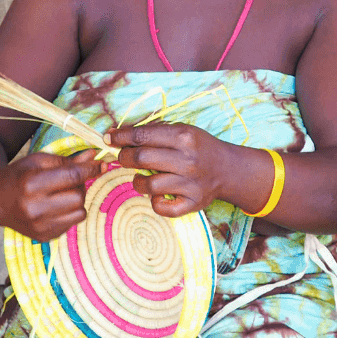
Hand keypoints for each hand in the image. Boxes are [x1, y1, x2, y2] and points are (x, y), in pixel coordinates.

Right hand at [0, 150, 103, 241]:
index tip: (101, 163)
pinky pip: (72, 223)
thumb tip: (94, 156)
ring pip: (80, 212)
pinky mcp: (44, 237)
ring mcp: (39, 226)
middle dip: (80, 186)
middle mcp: (35, 208)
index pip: (72, 176)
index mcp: (31, 184)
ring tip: (62, 194)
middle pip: (79, 196)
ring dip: (76, 200)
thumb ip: (67, 160)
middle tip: (70, 180)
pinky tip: (55, 206)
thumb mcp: (39, 161)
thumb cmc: (18, 175)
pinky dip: (69, 213)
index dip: (90, 169)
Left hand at [105, 123, 231, 216]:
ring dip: (137, 181)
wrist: (227, 169)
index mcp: (183, 137)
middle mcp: (187, 160)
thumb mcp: (182, 130)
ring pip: (148, 185)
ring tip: (141, 176)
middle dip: (124, 157)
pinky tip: (157, 193)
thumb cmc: (199, 147)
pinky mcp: (192, 203)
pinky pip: (161, 208)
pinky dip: (154, 201)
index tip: (108, 138)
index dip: (120, 137)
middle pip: (141, 158)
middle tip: (124, 157)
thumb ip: (154, 131)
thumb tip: (119, 134)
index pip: (142, 136)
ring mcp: (190, 184)